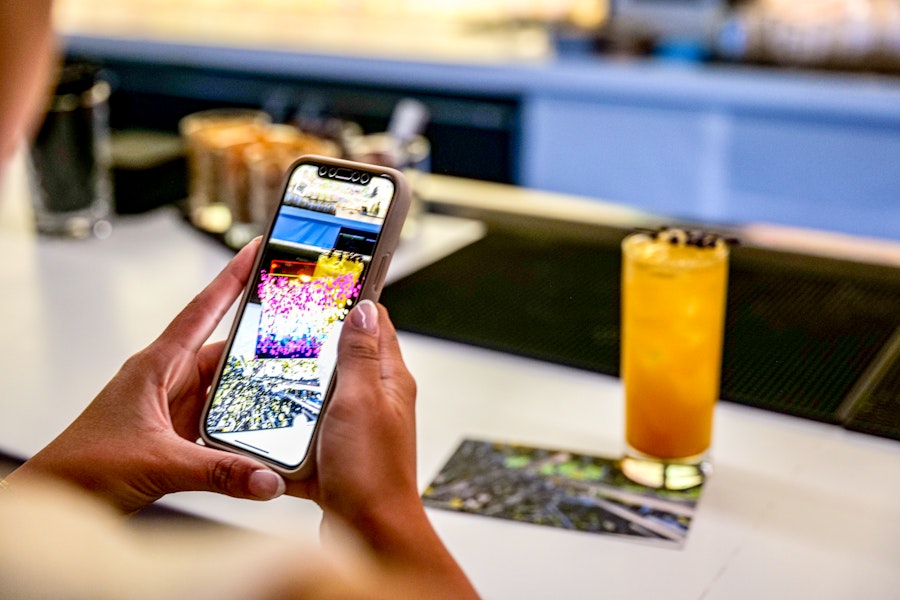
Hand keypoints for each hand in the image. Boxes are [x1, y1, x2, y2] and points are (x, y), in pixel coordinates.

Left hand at [7, 239, 285, 513]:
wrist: (60, 497)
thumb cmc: (83, 466)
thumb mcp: (158, 463)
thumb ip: (218, 472)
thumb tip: (268, 478)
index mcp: (158, 365)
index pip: (202, 311)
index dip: (231, 278)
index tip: (257, 250)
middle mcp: (170, 380)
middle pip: (227, 352)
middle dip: (263, 342)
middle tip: (301, 329)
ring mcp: (177, 406)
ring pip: (229, 388)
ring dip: (256, 392)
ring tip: (294, 390)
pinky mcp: (180, 433)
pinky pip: (224, 419)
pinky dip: (245, 424)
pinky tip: (267, 432)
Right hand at [285, 300, 478, 597]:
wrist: (369, 533)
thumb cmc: (373, 473)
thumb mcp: (360, 400)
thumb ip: (360, 354)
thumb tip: (364, 308)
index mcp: (389, 380)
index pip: (376, 325)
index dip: (352, 302)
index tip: (326, 287)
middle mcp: (377, 400)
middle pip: (345, 357)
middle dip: (316, 346)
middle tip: (288, 334)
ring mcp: (357, 427)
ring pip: (322, 394)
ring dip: (300, 389)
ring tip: (274, 379)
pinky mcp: (339, 453)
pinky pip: (311, 431)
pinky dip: (294, 430)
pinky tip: (276, 428)